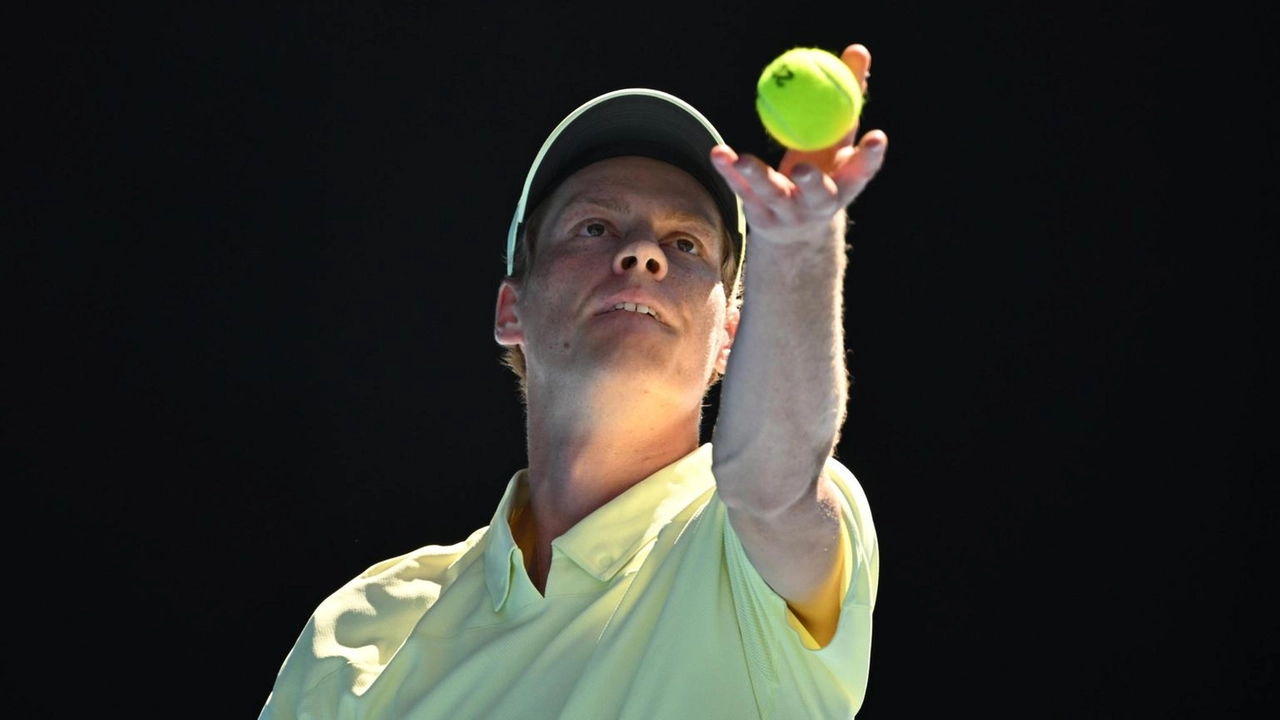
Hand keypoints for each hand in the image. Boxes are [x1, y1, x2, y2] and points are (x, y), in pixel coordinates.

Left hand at [710, 44, 886, 236]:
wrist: (796, 228)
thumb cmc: (824, 169)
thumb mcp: (837, 140)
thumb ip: (847, 99)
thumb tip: (857, 52)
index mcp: (845, 185)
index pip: (861, 172)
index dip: (869, 157)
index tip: (877, 137)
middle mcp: (819, 203)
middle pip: (819, 194)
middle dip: (813, 183)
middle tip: (804, 168)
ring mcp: (788, 212)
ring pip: (773, 194)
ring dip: (757, 176)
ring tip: (742, 159)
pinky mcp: (760, 216)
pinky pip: (742, 189)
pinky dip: (729, 171)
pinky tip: (719, 153)